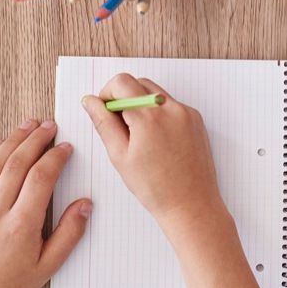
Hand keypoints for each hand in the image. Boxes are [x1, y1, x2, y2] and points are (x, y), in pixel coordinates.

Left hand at [0, 119, 90, 287]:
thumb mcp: (47, 267)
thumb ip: (69, 234)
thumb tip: (84, 205)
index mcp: (20, 226)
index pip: (40, 178)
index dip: (55, 158)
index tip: (65, 148)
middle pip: (17, 163)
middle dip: (36, 140)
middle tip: (49, 126)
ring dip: (12, 141)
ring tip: (27, 126)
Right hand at [82, 74, 224, 232]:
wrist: (191, 205)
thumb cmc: (155, 188)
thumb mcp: (120, 156)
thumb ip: (103, 123)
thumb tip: (90, 101)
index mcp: (149, 116)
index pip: (121, 82)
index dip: (106, 94)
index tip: (104, 112)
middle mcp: (171, 108)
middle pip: (138, 83)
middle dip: (123, 97)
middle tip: (118, 127)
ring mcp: (186, 112)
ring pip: (155, 93)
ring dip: (141, 104)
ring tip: (138, 137)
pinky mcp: (196, 119)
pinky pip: (171, 105)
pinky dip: (158, 113)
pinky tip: (156, 140)